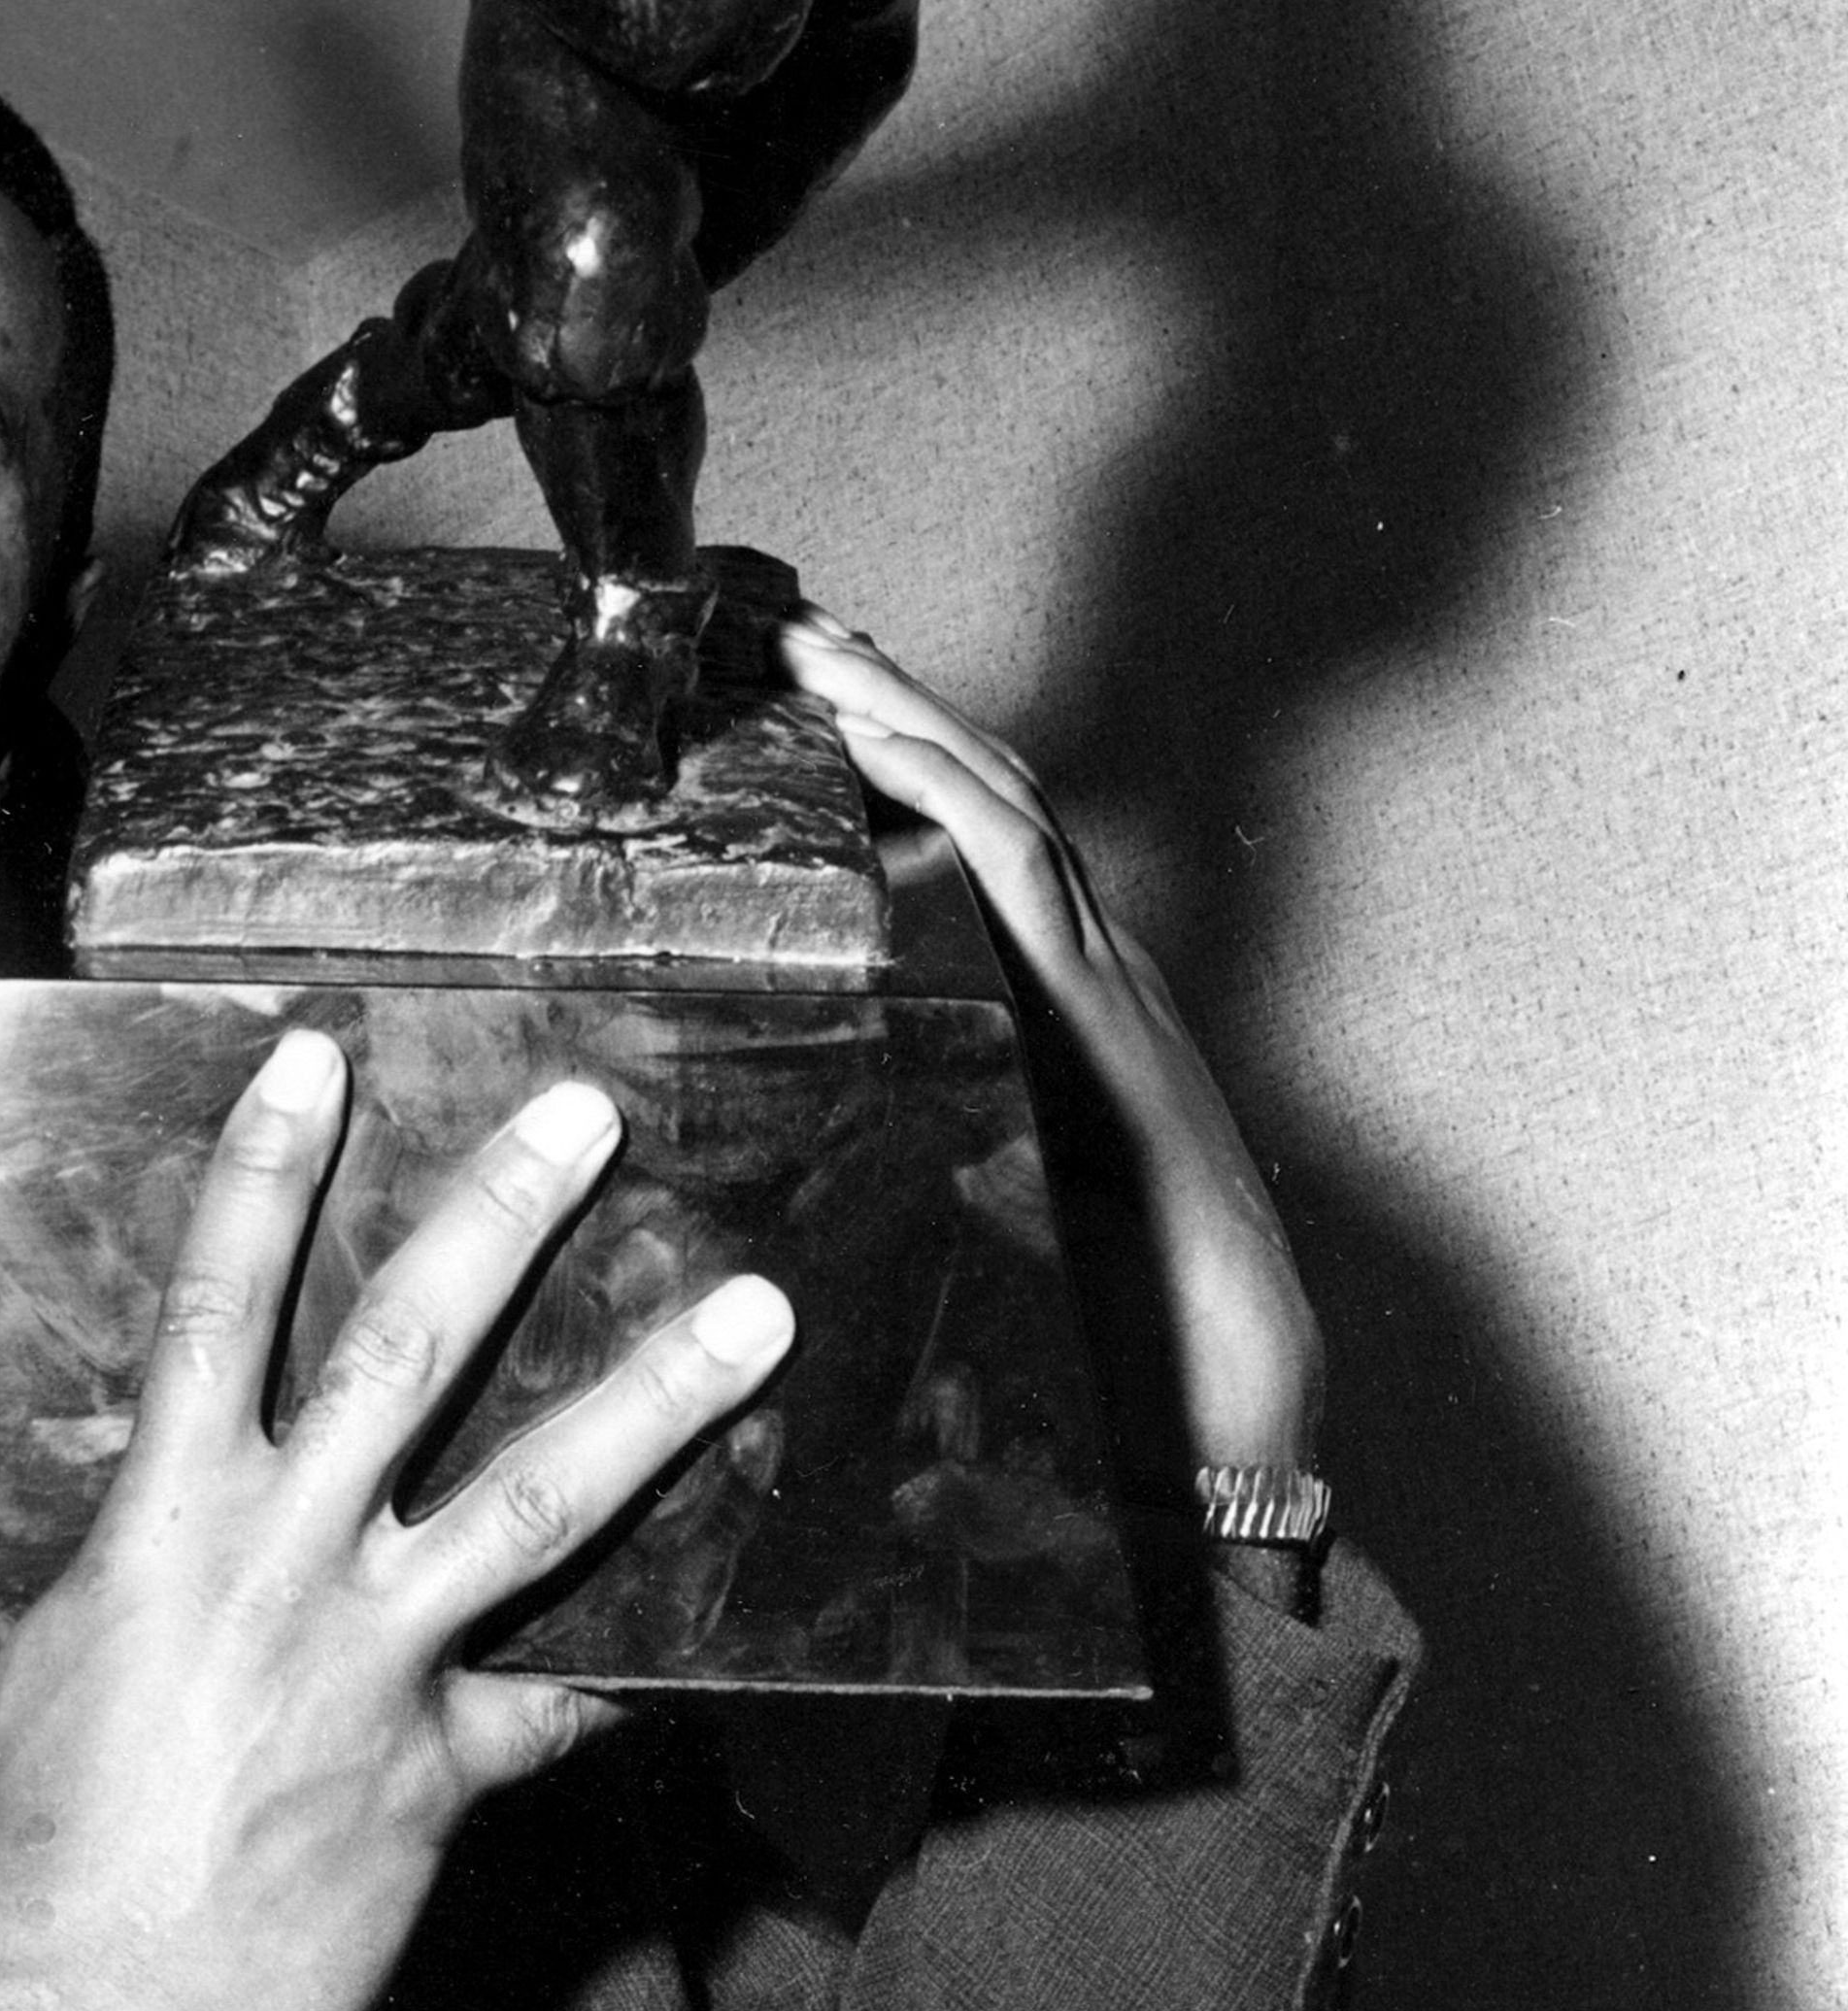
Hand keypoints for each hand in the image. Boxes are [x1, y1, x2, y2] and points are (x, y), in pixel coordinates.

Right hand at [0, 1029, 791, 2010]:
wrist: (63, 2009)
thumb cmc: (38, 1827)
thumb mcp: (72, 1644)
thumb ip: (156, 1553)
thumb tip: (201, 1499)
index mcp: (166, 1520)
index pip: (214, 1302)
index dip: (264, 1171)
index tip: (315, 1054)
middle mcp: (282, 1565)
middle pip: (409, 1355)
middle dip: (499, 1222)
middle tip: (587, 1120)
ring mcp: (375, 1665)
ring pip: (540, 1499)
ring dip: (656, 1397)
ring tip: (753, 1316)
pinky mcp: (441, 1776)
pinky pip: (566, 1701)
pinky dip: (636, 1665)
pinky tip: (729, 1637)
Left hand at [780, 612, 1326, 1473]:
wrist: (1233, 1395)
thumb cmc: (1104, 1319)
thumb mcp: (966, 1200)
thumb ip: (896, 1139)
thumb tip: (791, 1128)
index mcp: (1045, 997)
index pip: (957, 833)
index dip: (879, 748)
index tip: (787, 682)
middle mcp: (1083, 963)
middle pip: (978, 784)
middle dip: (879, 691)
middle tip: (776, 615)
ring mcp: (1104, 981)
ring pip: (1003, 802)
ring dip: (901, 709)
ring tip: (806, 642)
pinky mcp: (1104, 1019)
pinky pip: (1024, 878)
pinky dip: (947, 798)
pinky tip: (872, 745)